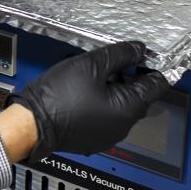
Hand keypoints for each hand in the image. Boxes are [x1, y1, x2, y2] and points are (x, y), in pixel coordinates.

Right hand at [8, 41, 169, 160]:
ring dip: (113, 92)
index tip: (151, 56)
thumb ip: (120, 54)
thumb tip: (138, 49)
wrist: (32, 123)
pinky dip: (101, 106)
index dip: (155, 66)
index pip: (158, 85)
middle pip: (138, 96)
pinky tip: (83, 95)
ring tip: (92, 78)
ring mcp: (108, 136)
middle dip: (128, 77)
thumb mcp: (91, 65)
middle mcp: (123, 127)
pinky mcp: (93, 140)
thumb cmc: (59, 96)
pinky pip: (106, 119)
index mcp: (129, 108)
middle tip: (111, 62)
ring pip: (121, 107)